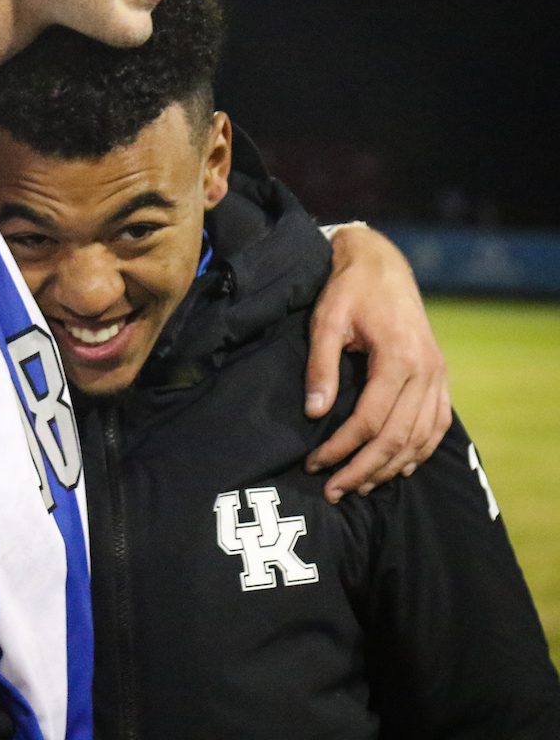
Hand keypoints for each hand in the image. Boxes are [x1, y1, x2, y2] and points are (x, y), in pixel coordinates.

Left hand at [304, 226, 450, 501]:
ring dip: (391, 468)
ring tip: (359, 487)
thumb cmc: (349, 289)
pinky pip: (437, 424)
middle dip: (364, 470)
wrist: (381, 261)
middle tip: (333, 491)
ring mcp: (438, 374)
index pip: (369, 420)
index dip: (341, 448)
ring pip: (420, 438)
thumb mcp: (327, 320)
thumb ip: (321, 366)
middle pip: (397, 438)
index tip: (314, 464)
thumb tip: (314, 413)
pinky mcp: (440, 374)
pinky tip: (400, 467)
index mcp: (399, 357)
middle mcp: (426, 370)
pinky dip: (420, 450)